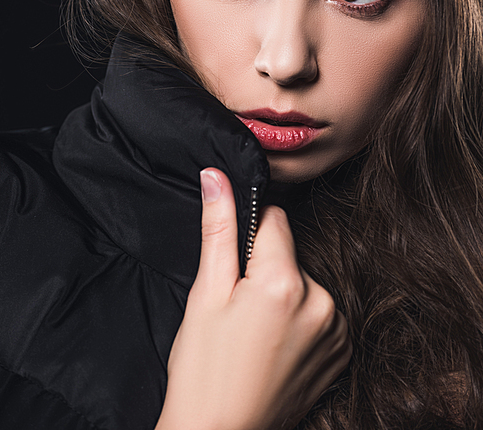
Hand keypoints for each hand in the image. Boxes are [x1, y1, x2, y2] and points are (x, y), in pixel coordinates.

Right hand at [156, 168, 351, 429]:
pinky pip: (321, 311)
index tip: (234, 263)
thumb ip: (218, 228)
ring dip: (285, 293)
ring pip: (306, 281)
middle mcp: (321, 301)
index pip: (275, 218)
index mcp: (284, 281)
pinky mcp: (342, 351)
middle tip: (238, 307)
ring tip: (255, 332)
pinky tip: (275, 345)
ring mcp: (336, 330)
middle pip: (290, 252)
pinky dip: (301, 319)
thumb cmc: (204, 369)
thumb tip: (217, 176)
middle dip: (265, 267)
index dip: (249, 232)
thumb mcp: (205, 293)